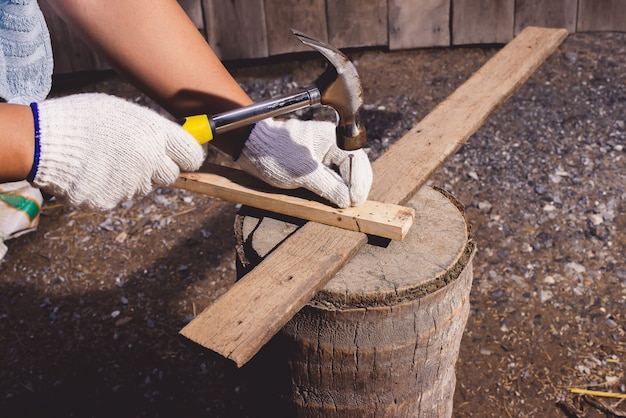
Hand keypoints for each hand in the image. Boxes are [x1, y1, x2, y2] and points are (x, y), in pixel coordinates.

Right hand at [28, 93, 203, 209]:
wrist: (43, 141)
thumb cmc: (83, 119)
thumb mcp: (123, 112)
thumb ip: (152, 128)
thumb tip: (174, 139)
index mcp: (154, 134)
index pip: (192, 155)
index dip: (188, 156)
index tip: (183, 156)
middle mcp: (149, 160)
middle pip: (171, 174)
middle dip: (159, 168)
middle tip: (137, 156)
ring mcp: (131, 182)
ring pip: (144, 185)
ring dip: (132, 176)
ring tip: (106, 158)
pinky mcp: (113, 199)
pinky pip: (121, 195)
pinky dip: (112, 186)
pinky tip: (95, 170)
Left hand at [236, 118, 371, 207]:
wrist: (250, 149)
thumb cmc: (272, 153)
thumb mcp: (301, 173)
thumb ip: (327, 186)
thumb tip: (347, 199)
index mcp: (331, 139)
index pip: (356, 161)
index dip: (359, 183)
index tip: (355, 200)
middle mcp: (332, 146)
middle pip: (355, 167)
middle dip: (357, 186)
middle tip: (354, 205)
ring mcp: (325, 155)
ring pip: (346, 174)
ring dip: (348, 189)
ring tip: (347, 204)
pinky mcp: (317, 166)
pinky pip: (335, 177)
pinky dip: (338, 189)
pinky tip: (337, 199)